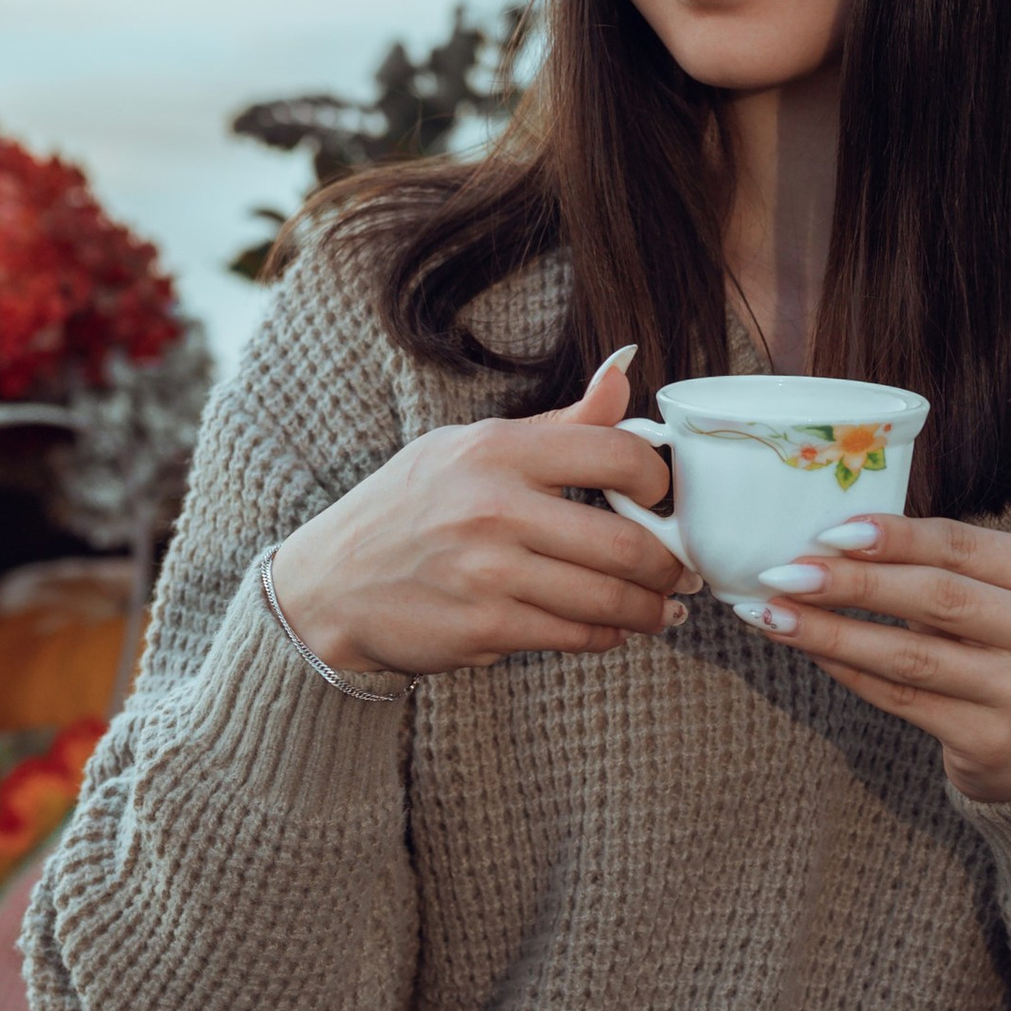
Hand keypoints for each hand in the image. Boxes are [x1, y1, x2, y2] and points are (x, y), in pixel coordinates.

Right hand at [269, 352, 698, 679]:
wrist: (328, 584)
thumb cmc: (408, 508)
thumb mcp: (470, 447)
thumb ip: (557, 424)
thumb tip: (622, 373)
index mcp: (498, 450)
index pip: (616, 453)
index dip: (661, 480)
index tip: (666, 499)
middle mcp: (495, 507)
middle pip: (626, 543)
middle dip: (669, 566)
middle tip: (682, 573)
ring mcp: (489, 572)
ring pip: (609, 600)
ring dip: (650, 611)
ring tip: (662, 610)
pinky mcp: (485, 628)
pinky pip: (575, 636)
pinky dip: (607, 636)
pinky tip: (612, 629)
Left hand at [741, 515, 1010, 801]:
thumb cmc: (1008, 646)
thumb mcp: (1001, 594)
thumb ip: (942, 564)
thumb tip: (833, 538)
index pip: (961, 545)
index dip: (892, 537)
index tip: (826, 531)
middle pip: (937, 597)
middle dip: (851, 583)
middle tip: (783, 572)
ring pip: (911, 655)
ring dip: (832, 632)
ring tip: (773, 614)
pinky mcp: (991, 740)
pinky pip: (902, 698)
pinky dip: (848, 671)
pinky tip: (810, 651)